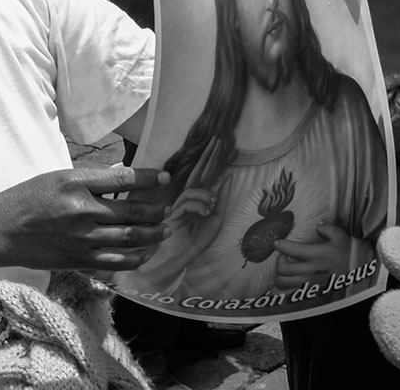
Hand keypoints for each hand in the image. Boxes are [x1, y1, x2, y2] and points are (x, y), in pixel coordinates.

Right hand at [0, 167, 170, 271]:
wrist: (3, 230)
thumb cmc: (30, 198)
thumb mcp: (60, 176)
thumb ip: (92, 178)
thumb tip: (125, 176)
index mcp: (76, 183)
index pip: (124, 179)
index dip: (150, 179)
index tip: (166, 178)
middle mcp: (82, 211)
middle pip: (132, 211)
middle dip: (156, 209)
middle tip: (169, 207)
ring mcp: (82, 239)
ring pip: (130, 238)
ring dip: (152, 234)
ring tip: (165, 230)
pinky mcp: (80, 260)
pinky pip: (117, 262)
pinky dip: (136, 257)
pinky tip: (146, 252)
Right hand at [132, 137, 230, 286]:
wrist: (179, 260)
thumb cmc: (195, 242)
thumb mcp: (216, 220)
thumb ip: (222, 199)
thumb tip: (228, 176)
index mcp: (197, 199)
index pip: (205, 174)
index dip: (211, 158)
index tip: (219, 141)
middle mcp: (186, 198)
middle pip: (197, 171)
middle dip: (208, 156)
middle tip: (217, 139)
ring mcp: (177, 204)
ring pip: (193, 188)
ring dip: (206, 195)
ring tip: (213, 205)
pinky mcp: (171, 213)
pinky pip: (188, 201)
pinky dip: (200, 204)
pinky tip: (207, 211)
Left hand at [273, 222, 355, 291]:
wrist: (358, 274)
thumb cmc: (349, 255)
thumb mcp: (342, 237)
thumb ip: (329, 228)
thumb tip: (318, 224)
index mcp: (317, 255)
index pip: (292, 250)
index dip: (281, 245)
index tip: (277, 242)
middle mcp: (310, 270)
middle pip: (282, 268)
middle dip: (279, 260)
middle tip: (283, 255)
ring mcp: (309, 283)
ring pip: (283, 281)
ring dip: (279, 273)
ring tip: (285, 267)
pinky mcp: (310, 292)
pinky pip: (288, 294)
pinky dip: (280, 290)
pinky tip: (280, 283)